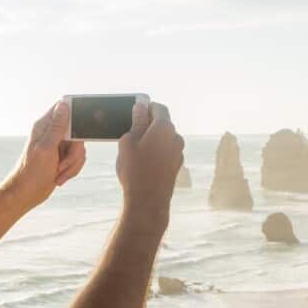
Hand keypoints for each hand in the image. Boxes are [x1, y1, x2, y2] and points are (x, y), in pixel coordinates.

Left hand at [6, 100, 87, 208]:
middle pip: (77, 133)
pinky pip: (77, 159)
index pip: (64, 110)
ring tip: (59, 172)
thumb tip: (63, 105)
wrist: (27, 194)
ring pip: (79, 148)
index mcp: (44, 126)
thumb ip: (57, 127)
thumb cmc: (31, 172)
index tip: (76, 135)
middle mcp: (51, 134)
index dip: (75, 117)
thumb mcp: (46, 148)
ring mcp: (57, 146)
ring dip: (73, 164)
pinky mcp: (62, 158)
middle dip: (75, 152)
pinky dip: (72, 169)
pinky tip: (60, 176)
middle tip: (63, 162)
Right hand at [117, 101, 183, 217]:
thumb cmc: (135, 170)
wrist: (148, 201)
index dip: (146, 106)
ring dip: (153, 138)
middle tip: (131, 129)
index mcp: (164, 127)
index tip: (135, 110)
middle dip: (149, 123)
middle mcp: (176, 137)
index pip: (158, 108)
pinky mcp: (177, 165)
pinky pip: (167, 151)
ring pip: (165, 138)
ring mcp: (178, 152)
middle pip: (163, 123)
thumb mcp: (128, 142)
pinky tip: (144, 161)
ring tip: (135, 148)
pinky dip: (157, 150)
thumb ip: (136, 121)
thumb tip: (140, 106)